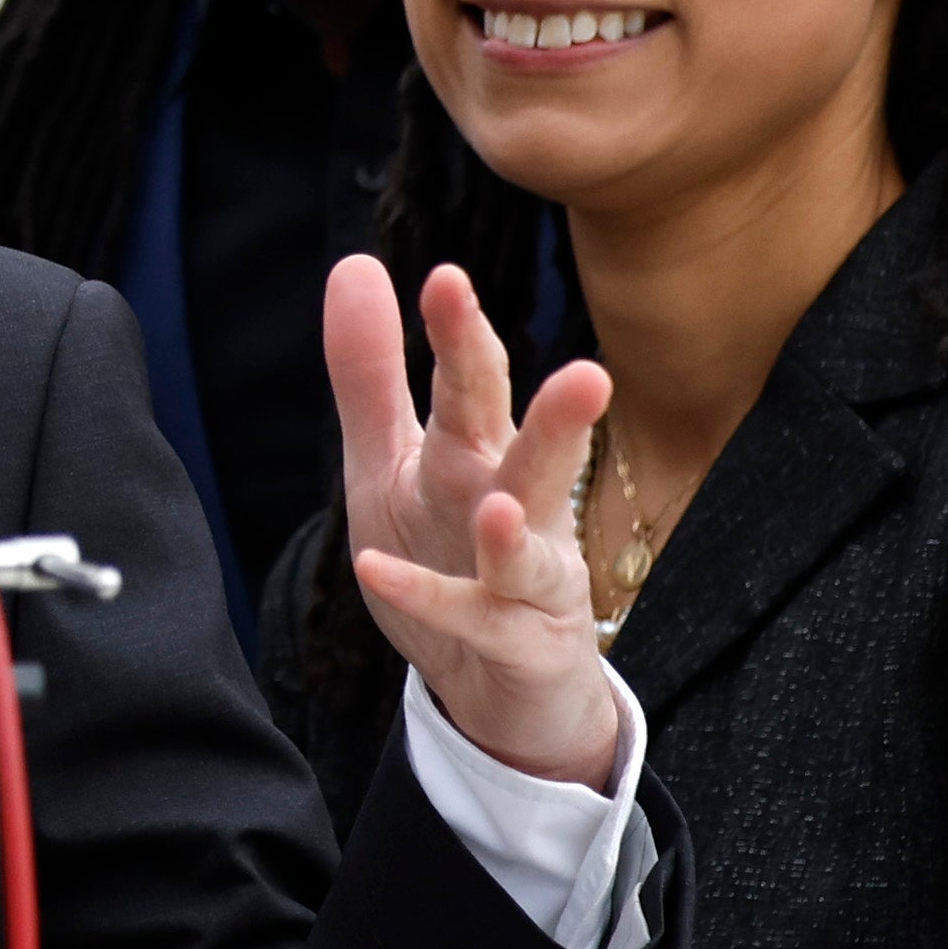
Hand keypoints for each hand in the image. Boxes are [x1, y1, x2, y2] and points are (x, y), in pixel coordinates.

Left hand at [326, 254, 618, 787]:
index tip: (445, 278)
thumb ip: (372, 373)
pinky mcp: (516, 644)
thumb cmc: (444, 554)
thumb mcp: (389, 461)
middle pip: (527, 458)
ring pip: (529, 547)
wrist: (494, 684)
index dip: (462, 336)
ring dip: (518, 529)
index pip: (476, 387)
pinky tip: (377, 572)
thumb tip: (357, 264)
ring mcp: (526, 580)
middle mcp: (513, 508)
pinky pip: (472, 621)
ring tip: (502, 507)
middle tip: (590, 375)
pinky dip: (428, 600)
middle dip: (555, 420)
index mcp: (477, 456)